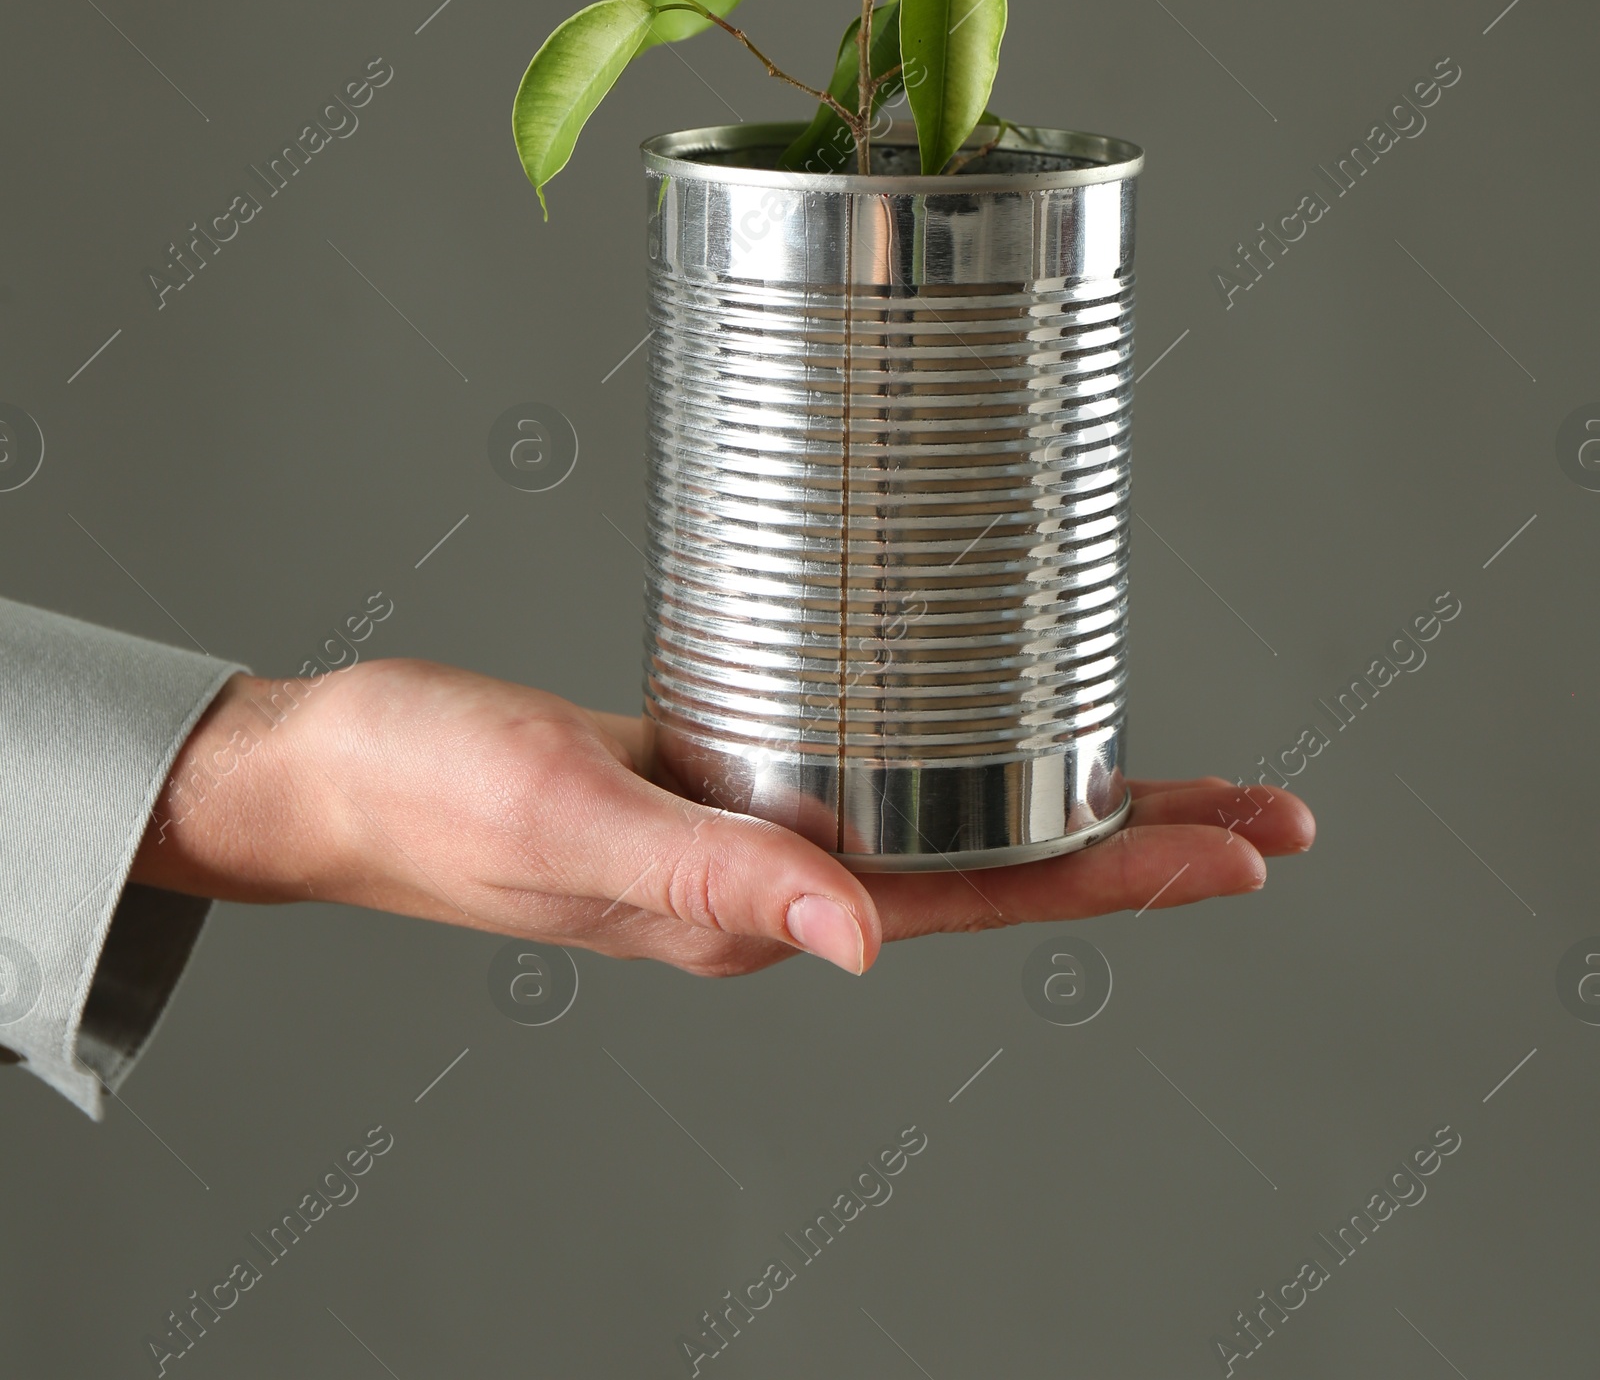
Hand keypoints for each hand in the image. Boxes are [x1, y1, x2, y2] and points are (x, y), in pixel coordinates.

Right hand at [133, 660, 1313, 978]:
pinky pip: (868, 772)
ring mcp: (745, 832)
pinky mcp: (713, 775)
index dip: (1119, 872)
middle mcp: (769, 882)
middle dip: (1136, 842)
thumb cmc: (427, 789)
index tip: (1241, 849)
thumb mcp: (568, 814)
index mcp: (751, 909)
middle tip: (1267, 816)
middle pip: (992, 870)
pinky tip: (984, 720)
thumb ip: (713, 878)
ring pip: (940, 821)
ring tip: (1167, 776)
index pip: (977, 899)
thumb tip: (863, 949)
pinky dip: (955, 753)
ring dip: (1061, 801)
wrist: (330, 767)